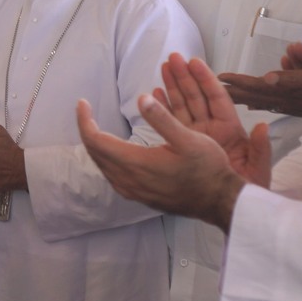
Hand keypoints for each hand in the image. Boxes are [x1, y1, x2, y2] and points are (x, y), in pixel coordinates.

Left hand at [76, 94, 240, 228]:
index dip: (85, 120)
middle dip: (87, 130)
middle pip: (95, 154)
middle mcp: (129, 180)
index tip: (83, 102)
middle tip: (87, 110)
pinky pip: (112, 176)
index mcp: (137, 163)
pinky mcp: (139, 197)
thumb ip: (162, 119)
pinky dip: (106, 159)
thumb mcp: (189, 139)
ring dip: (96, 146)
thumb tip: (141, 99)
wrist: (219, 201)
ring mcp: (133, 191)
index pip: (96, 141)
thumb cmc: (208, 169)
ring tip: (96, 126)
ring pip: (102, 166)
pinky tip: (113, 151)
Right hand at [157, 55, 270, 187]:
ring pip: (183, 106)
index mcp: (230, 130)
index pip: (217, 98)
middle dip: (185, 77)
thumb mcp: (258, 168)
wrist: (234, 208)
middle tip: (173, 58)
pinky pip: (173, 123)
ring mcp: (198, 137)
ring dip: (173, 87)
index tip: (195, 62)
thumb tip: (262, 127)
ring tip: (163, 69)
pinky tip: (155, 95)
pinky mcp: (185, 146)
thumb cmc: (250, 187)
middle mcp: (213, 129)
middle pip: (197, 97)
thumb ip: (260, 148)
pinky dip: (164, 109)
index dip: (206, 79)